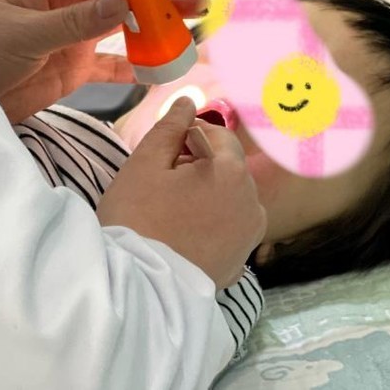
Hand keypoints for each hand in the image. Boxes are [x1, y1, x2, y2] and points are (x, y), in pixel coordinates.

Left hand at [0, 0, 207, 122]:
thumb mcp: (23, 34)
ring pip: (127, 14)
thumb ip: (73, 21)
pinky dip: (142, 61)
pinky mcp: (77, 65)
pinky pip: (117, 59)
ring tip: (195, 15)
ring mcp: (75, 31)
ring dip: (160, 13)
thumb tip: (123, 3)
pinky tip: (168, 63)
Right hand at [96, 98, 266, 288]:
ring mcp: (250, 237)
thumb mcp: (145, 163)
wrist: (136, 287)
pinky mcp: (241, 263)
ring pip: (229, 198)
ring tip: (171, 209)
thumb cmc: (136, 218)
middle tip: (162, 182)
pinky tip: (183, 234)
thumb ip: (171, 126)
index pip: (218, 135)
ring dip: (206, 194)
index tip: (163, 152)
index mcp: (233, 173)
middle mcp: (253, 203)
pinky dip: (212, 224)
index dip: (189, 137)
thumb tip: (188, 102)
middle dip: (199, 165)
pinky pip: (228, 229)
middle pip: (226, 167)